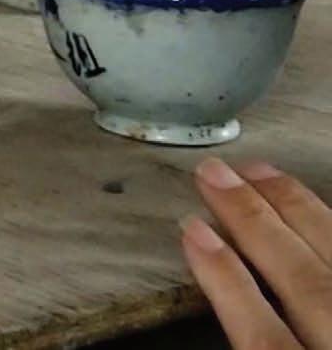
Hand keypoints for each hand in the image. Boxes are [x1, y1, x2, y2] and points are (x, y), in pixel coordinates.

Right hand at [181, 157, 331, 348]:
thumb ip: (251, 339)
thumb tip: (205, 262)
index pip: (263, 338)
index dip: (225, 280)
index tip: (189, 228)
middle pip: (304, 284)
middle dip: (254, 222)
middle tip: (212, 173)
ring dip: (295, 209)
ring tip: (256, 171)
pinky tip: (313, 203)